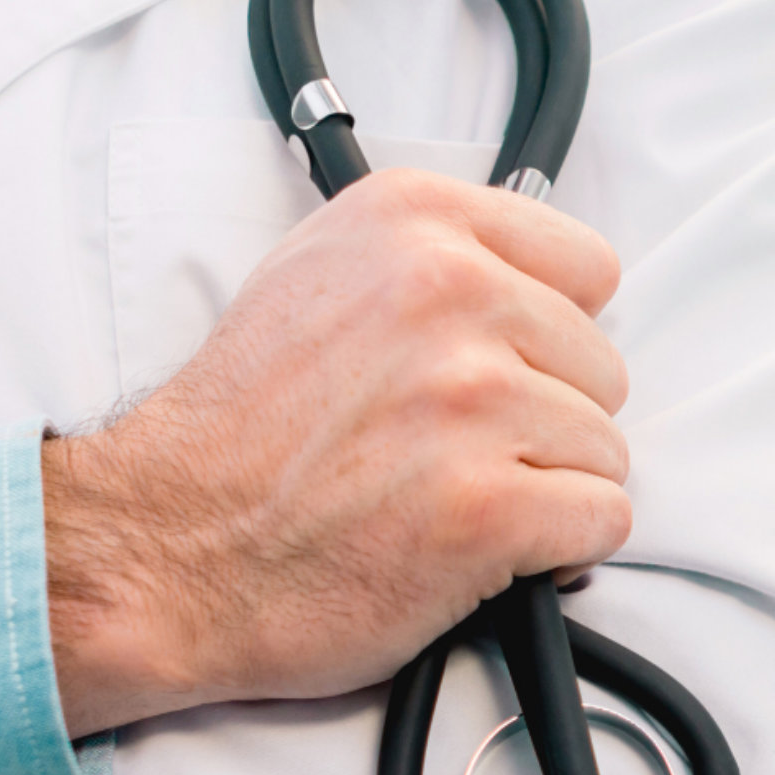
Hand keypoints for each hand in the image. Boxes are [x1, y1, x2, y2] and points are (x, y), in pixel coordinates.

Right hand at [43, 168, 630, 735]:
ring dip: (547, 491)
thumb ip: (426, 263)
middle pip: (601, 366)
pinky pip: (602, 520)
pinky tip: (484, 549)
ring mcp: (471, 401)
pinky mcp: (487, 507)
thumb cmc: (239, 440)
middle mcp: (448, 294)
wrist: (168, 549)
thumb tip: (530, 288)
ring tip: (452, 503)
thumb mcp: (315, 281)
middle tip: (454, 456)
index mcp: (413, 223)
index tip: (499, 375)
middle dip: (546, 422)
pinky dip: (558, 551)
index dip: (550, 340)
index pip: (587, 269)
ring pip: (605, 450)